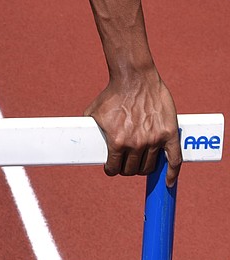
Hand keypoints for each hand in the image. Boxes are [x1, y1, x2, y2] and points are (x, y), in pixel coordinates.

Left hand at [85, 70, 180, 186]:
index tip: (112, 168)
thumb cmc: (114, 93)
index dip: (111, 169)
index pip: (114, 168)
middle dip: (127, 168)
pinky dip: (172, 174)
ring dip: (143, 167)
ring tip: (139, 162)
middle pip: (133, 170)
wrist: (134, 77)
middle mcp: (136, 144)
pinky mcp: (169, 134)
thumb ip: (92, 130)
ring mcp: (154, 140)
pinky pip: (174, 161)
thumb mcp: (95, 112)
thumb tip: (84, 141)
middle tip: (125, 162)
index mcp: (117, 141)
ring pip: (149, 167)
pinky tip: (168, 182)